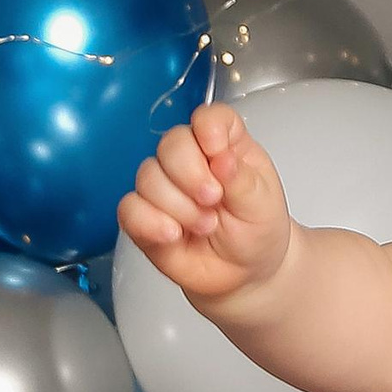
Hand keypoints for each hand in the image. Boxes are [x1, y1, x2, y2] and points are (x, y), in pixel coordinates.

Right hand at [116, 102, 293, 313]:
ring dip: (178, 206)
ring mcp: (165, 187)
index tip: (219, 155)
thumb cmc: (256, 231)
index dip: (209, 130)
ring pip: (148, 176)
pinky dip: (149, 222)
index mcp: (226, 145)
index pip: (210, 118)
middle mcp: (191, 160)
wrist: (245, 274)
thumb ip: (242, 178)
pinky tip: (173, 234)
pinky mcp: (144, 216)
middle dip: (191, 175)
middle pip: (172, 143)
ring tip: (204, 225)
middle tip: (213, 200)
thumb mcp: (262, 204)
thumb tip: (222, 158)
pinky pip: (129, 209)